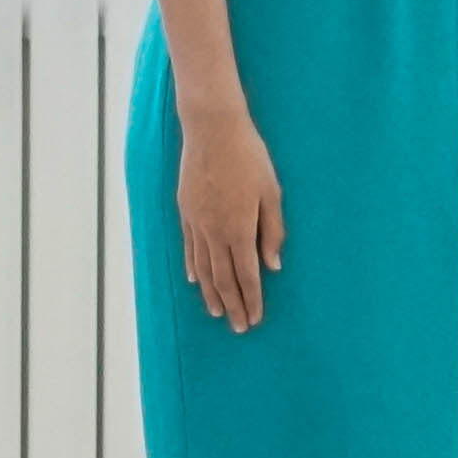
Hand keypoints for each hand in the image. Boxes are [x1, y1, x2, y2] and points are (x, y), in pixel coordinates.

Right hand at [179, 111, 286, 332]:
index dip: (252, 299)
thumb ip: (272, 231)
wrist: (212, 129)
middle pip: (222, 278)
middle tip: (239, 328)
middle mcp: (214, 232)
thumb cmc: (249, 157)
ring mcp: (196, 223)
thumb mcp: (272, 192)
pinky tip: (193, 280)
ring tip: (217, 313)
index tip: (255, 318)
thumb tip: (272, 265)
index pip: (246, 274)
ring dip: (210, 293)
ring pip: (202, 268)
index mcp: (239, 229)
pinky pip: (188, 247)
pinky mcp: (185, 212)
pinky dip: (192, 267)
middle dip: (232, 305)